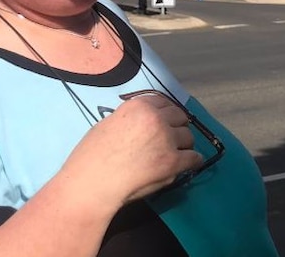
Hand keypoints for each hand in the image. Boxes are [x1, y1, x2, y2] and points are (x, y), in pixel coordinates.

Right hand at [59, 93, 202, 212]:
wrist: (91, 183)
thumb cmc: (92, 156)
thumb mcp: (110, 124)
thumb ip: (133, 120)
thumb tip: (145, 124)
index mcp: (139, 106)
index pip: (163, 102)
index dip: (166, 112)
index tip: (167, 120)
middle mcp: (156, 118)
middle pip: (179, 117)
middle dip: (177, 127)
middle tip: (172, 138)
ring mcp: (166, 140)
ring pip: (188, 137)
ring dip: (184, 145)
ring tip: (177, 153)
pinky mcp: (173, 162)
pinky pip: (193, 158)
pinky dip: (193, 161)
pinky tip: (189, 164)